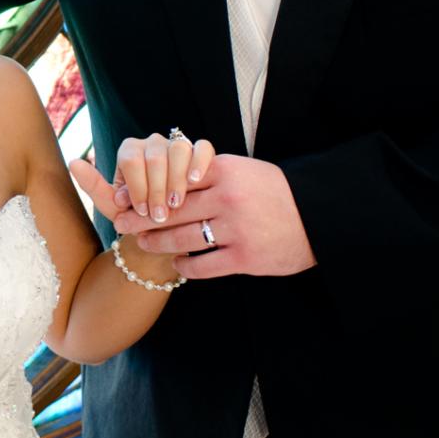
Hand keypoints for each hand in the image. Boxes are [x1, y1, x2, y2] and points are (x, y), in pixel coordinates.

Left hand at [68, 131, 214, 225]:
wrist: (166, 230)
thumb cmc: (136, 218)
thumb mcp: (113, 207)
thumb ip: (94, 186)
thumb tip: (74, 162)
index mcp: (129, 151)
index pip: (131, 159)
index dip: (137, 187)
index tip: (141, 211)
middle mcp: (152, 143)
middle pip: (155, 155)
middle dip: (156, 189)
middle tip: (159, 216)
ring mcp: (177, 146)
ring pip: (179, 148)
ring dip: (178, 179)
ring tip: (176, 204)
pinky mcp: (200, 154)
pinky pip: (203, 148)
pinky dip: (200, 161)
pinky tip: (196, 181)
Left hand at [115, 155, 317, 278]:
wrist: (319, 217)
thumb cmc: (276, 191)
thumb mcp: (244, 170)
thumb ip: (209, 173)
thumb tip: (168, 176)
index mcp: (225, 171)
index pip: (174, 178)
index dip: (146, 187)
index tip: (124, 194)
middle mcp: (227, 199)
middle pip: (172, 209)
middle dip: (141, 217)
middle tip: (119, 222)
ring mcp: (236, 230)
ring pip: (182, 239)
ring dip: (158, 243)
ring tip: (143, 243)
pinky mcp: (245, 258)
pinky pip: (204, 265)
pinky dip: (187, 267)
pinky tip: (178, 265)